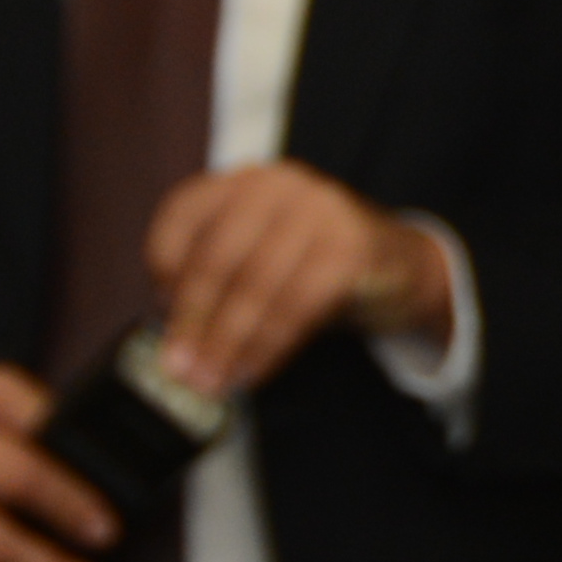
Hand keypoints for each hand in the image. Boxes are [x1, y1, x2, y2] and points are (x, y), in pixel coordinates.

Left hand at [145, 161, 453, 396]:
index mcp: (244, 180)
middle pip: (217, 255)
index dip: (163, 268)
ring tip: (211, 381)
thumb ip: (217, 282)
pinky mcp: (352, 247)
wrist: (400, 265)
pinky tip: (253, 371)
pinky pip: (298, 305)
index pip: (182, 215)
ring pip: (256, 284)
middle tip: (178, 368)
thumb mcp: (259, 255)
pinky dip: (269, 346)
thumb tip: (173, 343)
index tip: (161, 315)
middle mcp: (279, 184)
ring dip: (228, 342)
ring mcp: (320, 210)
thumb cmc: (313, 265)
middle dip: (193, 319)